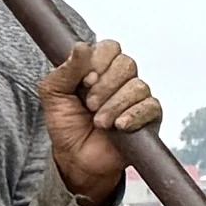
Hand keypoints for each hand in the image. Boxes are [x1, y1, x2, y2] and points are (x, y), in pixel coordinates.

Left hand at [42, 41, 159, 205]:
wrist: (77, 159)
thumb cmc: (66, 126)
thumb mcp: (54, 94)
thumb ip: (66, 69)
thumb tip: (81, 47)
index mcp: (99, 67)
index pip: (110, 48)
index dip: (99, 62)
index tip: (84, 82)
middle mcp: (120, 79)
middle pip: (127, 64)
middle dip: (106, 86)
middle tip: (89, 105)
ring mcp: (137, 97)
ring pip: (138, 86)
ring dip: (115, 105)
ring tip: (100, 123)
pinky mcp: (150, 117)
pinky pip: (151, 106)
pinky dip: (133, 116)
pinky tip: (119, 127)